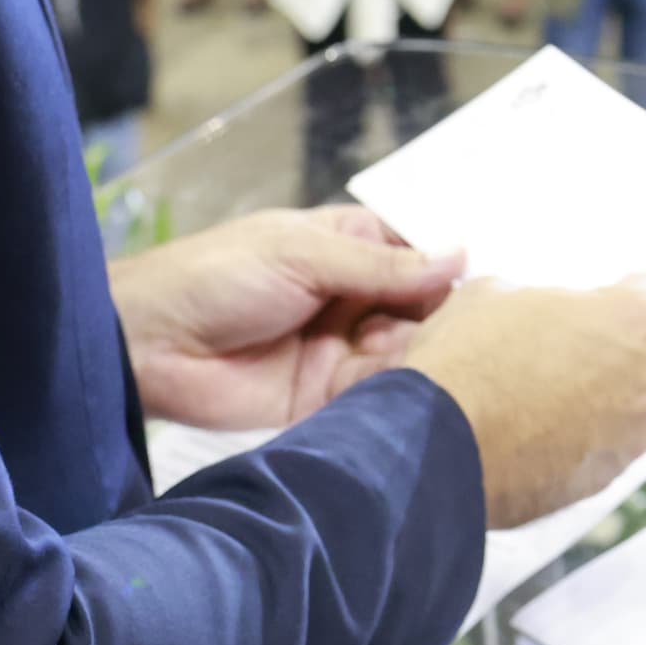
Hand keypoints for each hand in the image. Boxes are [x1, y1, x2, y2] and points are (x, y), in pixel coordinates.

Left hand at [110, 205, 464, 431]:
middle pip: (420, 305)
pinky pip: (377, 392)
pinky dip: (402, 390)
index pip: (417, 252)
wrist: (146, 346)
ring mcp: (340, 347)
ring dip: (430, 353)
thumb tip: (461, 256)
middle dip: (448, 314)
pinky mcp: (325, 397)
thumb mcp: (303, 254)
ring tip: (464, 357)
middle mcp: (351, 296)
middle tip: (491, 326)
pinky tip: (431, 387)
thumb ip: (383, 265)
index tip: (499, 278)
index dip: (452, 264)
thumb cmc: (217, 276)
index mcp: (346, 246)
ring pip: (406, 350)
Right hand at [402, 276, 645, 528]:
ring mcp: (631, 437)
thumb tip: (531, 312)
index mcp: (636, 321)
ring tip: (528, 402)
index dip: (637, 293)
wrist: (435, 449)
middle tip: (549, 354)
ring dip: (590, 403)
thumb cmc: (468, 360)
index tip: (610, 303)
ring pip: (622, 408)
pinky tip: (522, 440)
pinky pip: (595, 450)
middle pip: (643, 357)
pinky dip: (571, 445)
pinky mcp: (602, 481)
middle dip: (605, 354)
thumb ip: (534, 298)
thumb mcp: (491, 294)